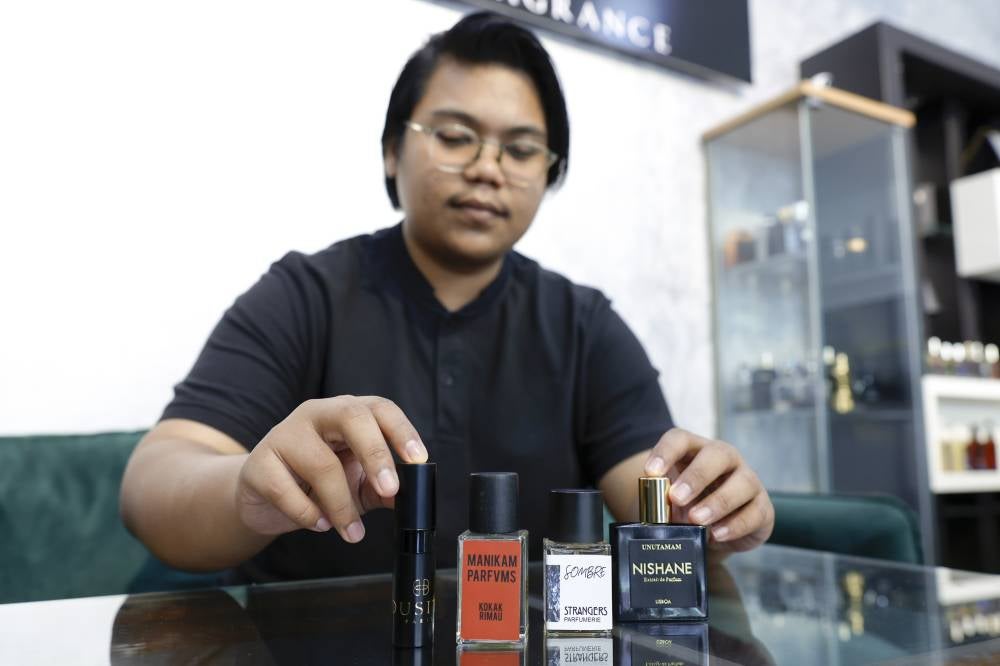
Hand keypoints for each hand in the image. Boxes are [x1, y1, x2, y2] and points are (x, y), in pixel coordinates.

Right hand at [235, 396, 426, 543]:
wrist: (261, 498)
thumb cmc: (314, 483)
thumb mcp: (355, 483)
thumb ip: (382, 487)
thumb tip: (407, 497)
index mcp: (346, 413)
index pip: (379, 408)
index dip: (401, 430)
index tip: (418, 460)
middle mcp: (316, 414)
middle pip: (351, 416)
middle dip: (376, 453)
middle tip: (390, 489)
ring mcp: (284, 434)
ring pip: (321, 462)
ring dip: (342, 504)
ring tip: (351, 530)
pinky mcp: (258, 463)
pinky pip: (285, 489)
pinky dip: (307, 513)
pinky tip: (319, 524)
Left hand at [644, 428, 772, 552]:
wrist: (716, 532)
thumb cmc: (688, 508)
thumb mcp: (670, 502)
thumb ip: (659, 501)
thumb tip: (650, 513)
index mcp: (696, 451)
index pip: (680, 439)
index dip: (665, 452)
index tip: (651, 472)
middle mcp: (726, 459)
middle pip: (717, 454)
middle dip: (696, 476)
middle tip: (676, 497)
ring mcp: (748, 481)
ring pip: (742, 482)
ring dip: (718, 502)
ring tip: (696, 520)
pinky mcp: (762, 507)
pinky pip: (754, 512)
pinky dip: (735, 525)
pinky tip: (717, 534)